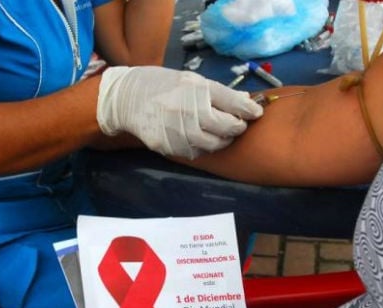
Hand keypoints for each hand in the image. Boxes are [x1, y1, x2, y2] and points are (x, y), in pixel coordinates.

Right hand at [96, 66, 262, 158]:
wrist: (127, 98)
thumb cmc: (162, 85)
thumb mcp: (190, 80)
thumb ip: (218, 92)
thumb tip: (245, 100)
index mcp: (198, 89)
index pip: (234, 103)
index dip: (250, 110)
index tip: (255, 113)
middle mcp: (190, 110)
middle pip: (228, 127)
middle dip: (237, 127)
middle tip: (237, 125)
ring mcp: (179, 131)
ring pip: (214, 144)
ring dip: (222, 140)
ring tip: (220, 133)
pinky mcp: (169, 146)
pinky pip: (195, 152)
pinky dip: (202, 147)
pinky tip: (199, 138)